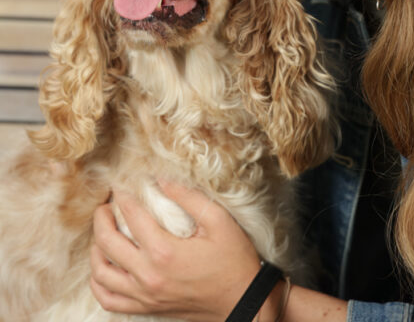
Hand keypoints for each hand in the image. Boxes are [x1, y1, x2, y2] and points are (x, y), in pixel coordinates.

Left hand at [90, 182, 260, 319]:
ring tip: (102, 233)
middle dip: (101, 218)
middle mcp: (148, 276)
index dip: (122, 196)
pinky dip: (99, 283)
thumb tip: (162, 180)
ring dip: (96, 249)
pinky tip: (104, 267)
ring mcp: (145, 295)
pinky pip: (109, 300)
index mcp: (165, 252)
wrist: (242, 301)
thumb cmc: (233, 260)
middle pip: (107, 243)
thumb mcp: (219, 221)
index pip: (132, 216)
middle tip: (105, 205)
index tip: (120, 185)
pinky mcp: (147, 308)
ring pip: (101, 274)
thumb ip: (189, 197)